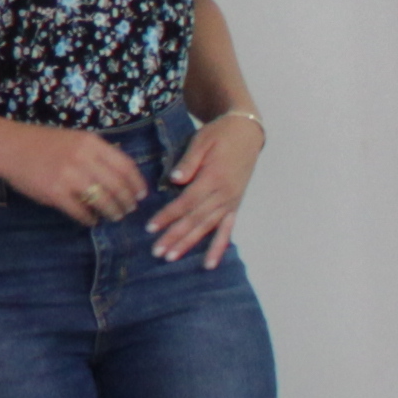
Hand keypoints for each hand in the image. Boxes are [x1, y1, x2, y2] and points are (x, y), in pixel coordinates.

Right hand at [0, 123, 149, 228]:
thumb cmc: (40, 142)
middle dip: (127, 202)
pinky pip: (81, 211)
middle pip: (118, 186)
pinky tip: (90, 220)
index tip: (141, 195)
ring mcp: (68, 176)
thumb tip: (120, 176)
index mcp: (91, 142)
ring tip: (113, 216)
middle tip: (128, 210)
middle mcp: (83, 158)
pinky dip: (89, 219)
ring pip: (103, 201)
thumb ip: (96, 153)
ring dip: (112, 212)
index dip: (137, 184)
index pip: (126, 166)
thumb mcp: (74, 139)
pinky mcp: (54, 193)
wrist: (5, 144)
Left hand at [151, 115, 263, 266]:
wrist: (247, 133)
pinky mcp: (235, 206)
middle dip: (175, 236)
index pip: (186, 202)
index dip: (168, 216)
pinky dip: (219, 247)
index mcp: (213, 178)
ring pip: (208, 227)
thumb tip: (175, 179)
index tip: (151, 228)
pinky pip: (227, 230)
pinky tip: (210, 263)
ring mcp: (231, 202)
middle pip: (195, 219)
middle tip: (157, 251)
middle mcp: (224, 194)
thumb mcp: (202, 140)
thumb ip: (189, 161)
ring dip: (190, 243)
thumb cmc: (220, 135)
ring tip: (172, 257)